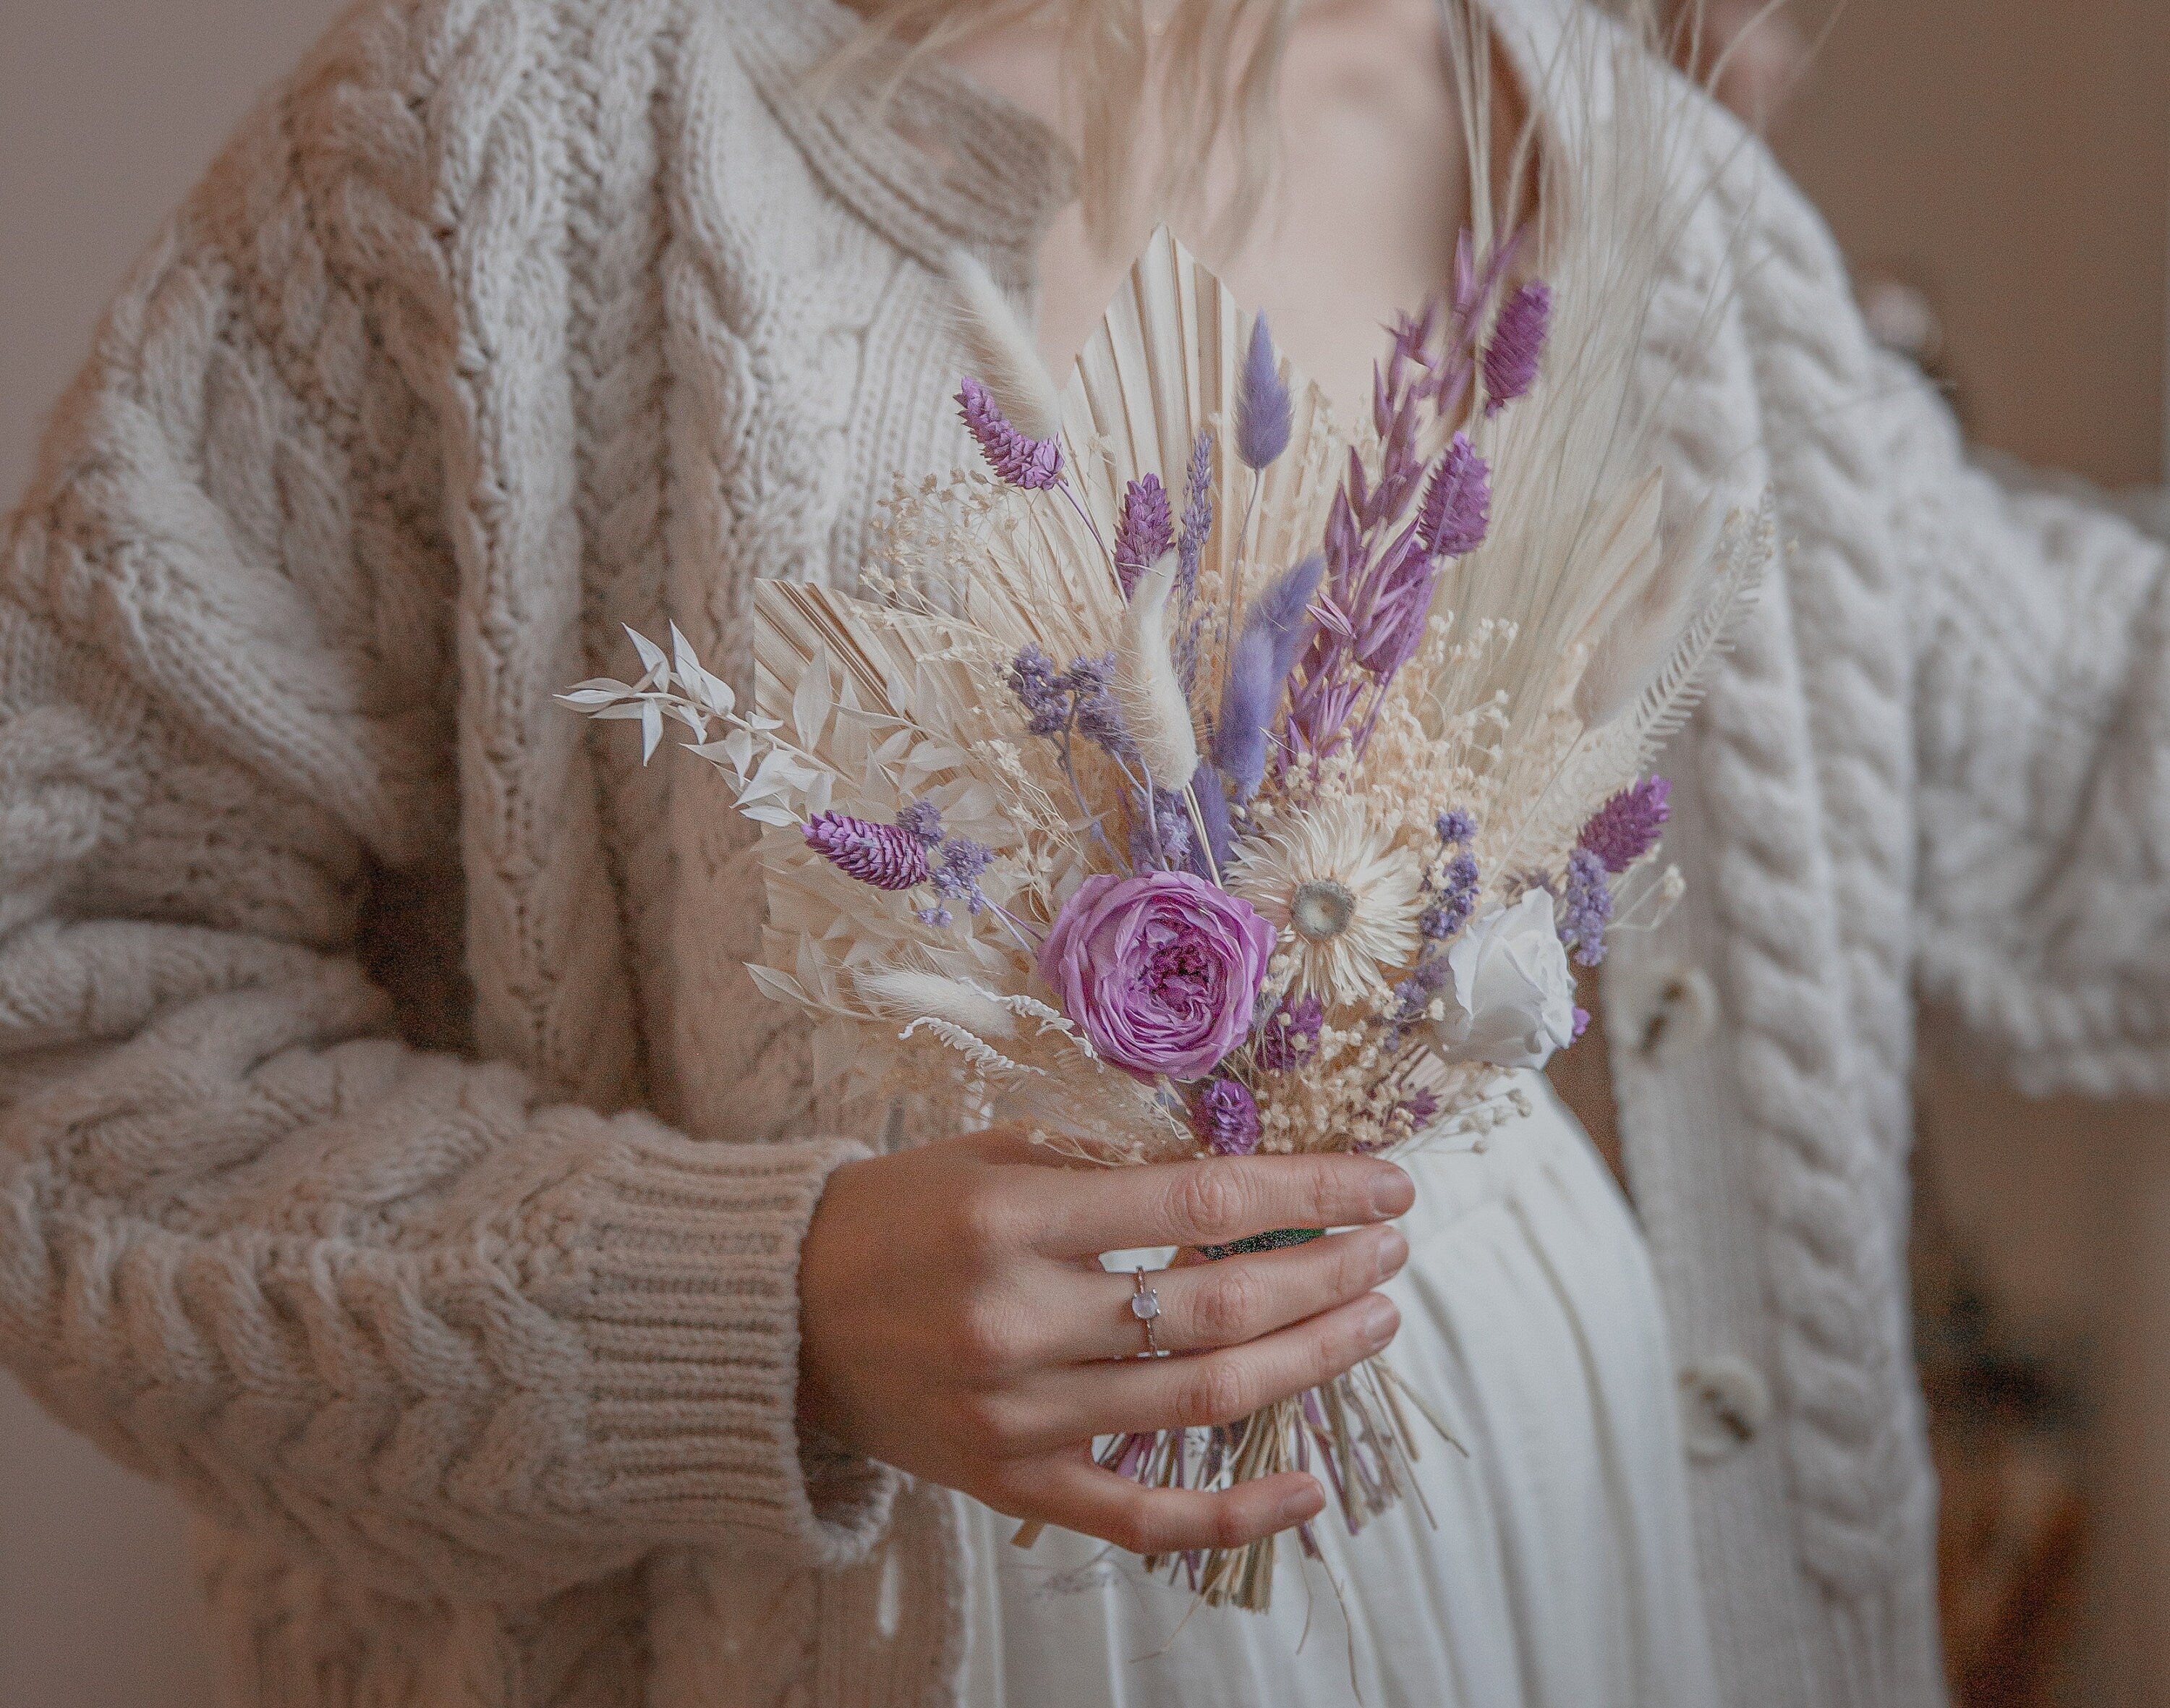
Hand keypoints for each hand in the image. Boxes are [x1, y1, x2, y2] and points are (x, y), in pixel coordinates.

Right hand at [797, 1129, 1413, 1555]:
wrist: (779, 1313)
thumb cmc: (899, 1212)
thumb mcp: (998, 1153)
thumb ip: (1115, 1163)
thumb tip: (1252, 1176)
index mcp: (1014, 1215)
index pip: (1203, 1202)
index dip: (1311, 1193)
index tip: (1384, 1184)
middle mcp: (1018, 1319)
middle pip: (1220, 1305)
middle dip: (1329, 1274)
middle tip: (1391, 1248)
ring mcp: (1017, 1416)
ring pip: (1204, 1398)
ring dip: (1311, 1360)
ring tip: (1374, 1320)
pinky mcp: (1011, 1484)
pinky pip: (1144, 1514)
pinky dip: (1238, 1511)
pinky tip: (1314, 1487)